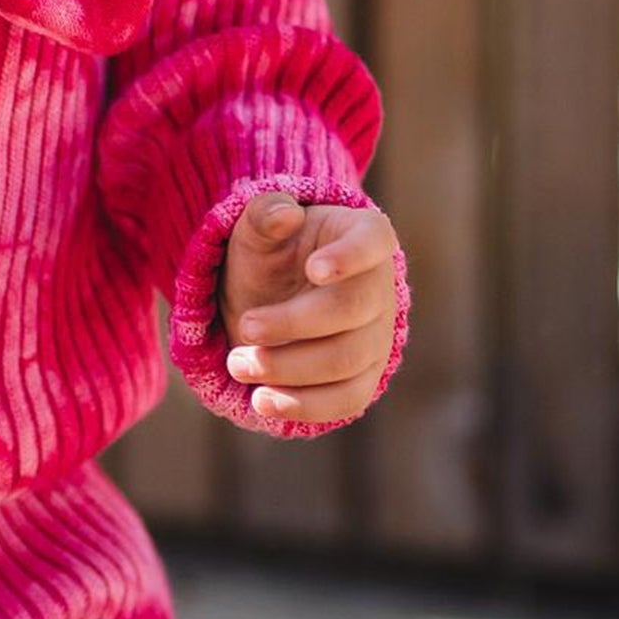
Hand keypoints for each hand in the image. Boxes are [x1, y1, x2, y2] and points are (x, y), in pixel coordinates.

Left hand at [218, 189, 401, 424]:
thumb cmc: (270, 253)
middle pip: (351, 310)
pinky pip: (347, 399)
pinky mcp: (365, 376)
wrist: (269, 295)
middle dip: (294, 324)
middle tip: (245, 327)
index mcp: (363, 236)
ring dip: (289, 368)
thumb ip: (265, 214)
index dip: (349, 257)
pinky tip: (263, 401)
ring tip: (238, 364)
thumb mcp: (258, 227)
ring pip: (347, 360)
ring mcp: (378, 336)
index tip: (313, 269)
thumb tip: (283, 214)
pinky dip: (305, 405)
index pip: (373, 241)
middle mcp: (380, 288)